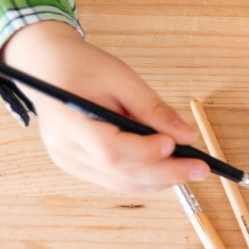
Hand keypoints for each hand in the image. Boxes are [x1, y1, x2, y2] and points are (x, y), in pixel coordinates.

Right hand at [0, 22, 205, 193]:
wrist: (47, 67)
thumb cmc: (82, 66)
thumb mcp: (120, 77)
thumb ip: (152, 108)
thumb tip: (186, 136)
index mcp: (66, 119)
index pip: (110, 149)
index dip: (145, 152)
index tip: (175, 145)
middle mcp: (64, 148)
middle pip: (120, 172)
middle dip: (165, 173)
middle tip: (201, 168)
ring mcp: (69, 161)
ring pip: (121, 183)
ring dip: (160, 180)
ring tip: (191, 170)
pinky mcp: (78, 166)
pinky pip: (116, 181)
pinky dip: (145, 178)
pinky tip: (169, 170)